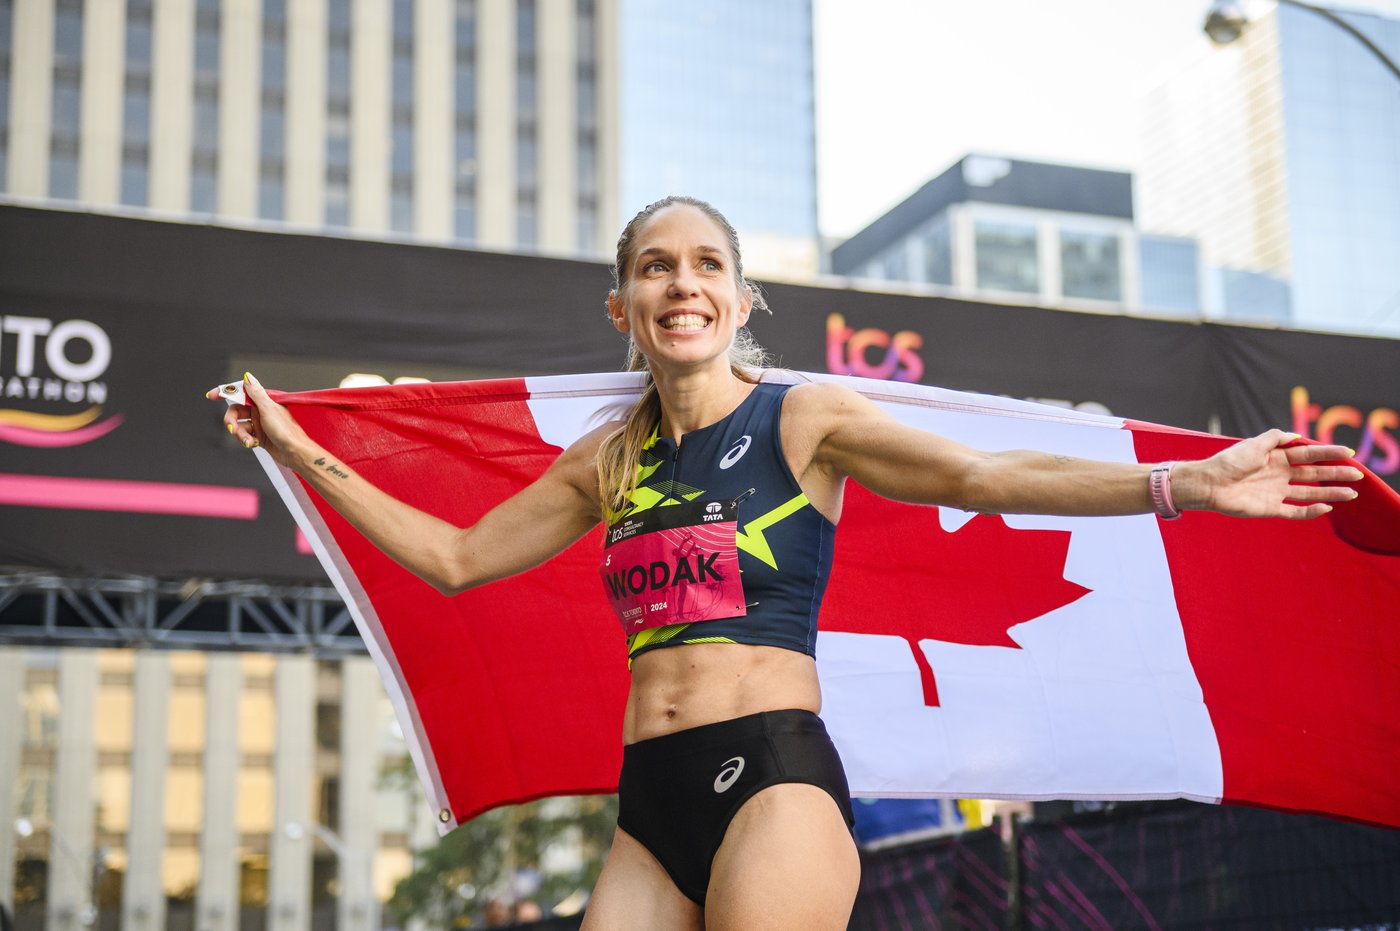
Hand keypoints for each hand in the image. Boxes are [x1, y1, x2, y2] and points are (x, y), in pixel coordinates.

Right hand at [205, 372, 309, 467]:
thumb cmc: (286, 431)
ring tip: (248, 441)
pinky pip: (245, 436)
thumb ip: (256, 393)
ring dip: (240, 434)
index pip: (242, 393)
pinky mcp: (260, 436)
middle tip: (232, 428)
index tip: (212, 395)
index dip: (226, 393)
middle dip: (231, 421)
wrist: (294, 452)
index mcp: (264, 401)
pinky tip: (254, 444)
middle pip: (236, 412)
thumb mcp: (268, 409)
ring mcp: (260, 424)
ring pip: (239, 426)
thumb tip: (248, 377)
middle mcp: (261, 411)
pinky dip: (246, 440)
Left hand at [1177, 430, 1362, 518]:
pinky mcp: (1270, 508)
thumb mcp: (1254, 444)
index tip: (1348, 453)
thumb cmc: (1228, 461)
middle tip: (1358, 475)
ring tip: (1352, 493)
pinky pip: (1295, 512)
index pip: (1308, 454)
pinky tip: (1326, 508)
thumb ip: (1275, 438)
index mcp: (1277, 457)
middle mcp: (1280, 474)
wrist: (1208, 483)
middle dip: (1336, 474)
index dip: (1328, 454)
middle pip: (1314, 474)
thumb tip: (1296, 435)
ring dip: (1330, 493)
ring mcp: (1276, 492)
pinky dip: (1310, 511)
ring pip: (1310, 493)